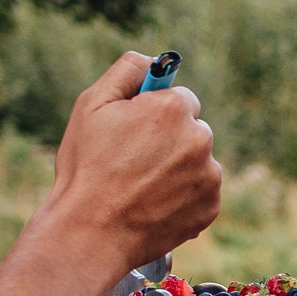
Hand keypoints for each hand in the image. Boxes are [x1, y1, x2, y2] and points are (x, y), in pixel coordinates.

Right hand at [46, 50, 223, 275]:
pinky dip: (183, 197)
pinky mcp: (210, 207)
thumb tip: (151, 61)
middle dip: (169, 139)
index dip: (153, 113)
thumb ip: (126, 72)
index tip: (135, 132)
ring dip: (177, 168)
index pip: (179, 98)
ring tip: (140, 187)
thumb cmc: (86, 168)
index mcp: (174, 108)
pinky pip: (200, 192)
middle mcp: (200, 138)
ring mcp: (209, 176)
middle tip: (134, 162)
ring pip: (197, 161)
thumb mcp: (91, 106)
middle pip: (191, 128)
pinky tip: (153, 205)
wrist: (90, 234)